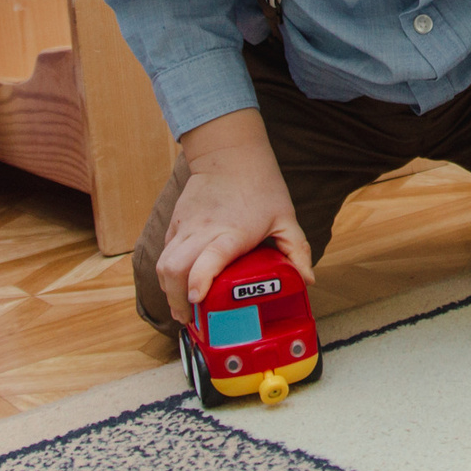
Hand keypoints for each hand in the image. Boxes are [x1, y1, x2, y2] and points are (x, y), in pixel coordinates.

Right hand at [155, 109, 311, 325]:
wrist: (230, 151)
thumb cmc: (260, 184)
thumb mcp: (285, 217)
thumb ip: (298, 250)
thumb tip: (308, 280)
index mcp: (232, 233)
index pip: (207, 260)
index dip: (198, 283)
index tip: (197, 300)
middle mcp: (203, 230)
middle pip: (174, 269)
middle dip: (177, 300)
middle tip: (190, 319)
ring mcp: (186, 226)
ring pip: (163, 263)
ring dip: (167, 289)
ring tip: (181, 308)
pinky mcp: (176, 222)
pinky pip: (164, 252)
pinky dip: (166, 272)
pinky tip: (177, 285)